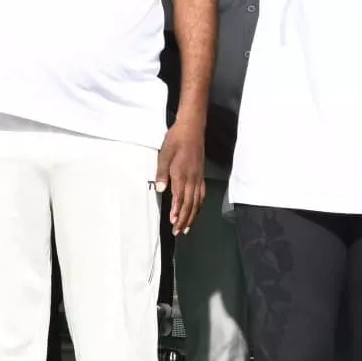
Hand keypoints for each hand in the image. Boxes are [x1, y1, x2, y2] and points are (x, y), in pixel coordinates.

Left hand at [157, 113, 205, 233]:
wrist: (192, 128)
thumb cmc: (176, 140)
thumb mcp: (164, 154)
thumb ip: (161, 173)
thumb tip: (160, 190)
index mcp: (182, 174)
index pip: (180, 198)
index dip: (177, 212)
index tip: (173, 222)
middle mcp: (192, 179)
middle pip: (189, 204)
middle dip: (184, 219)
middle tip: (178, 231)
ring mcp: (198, 177)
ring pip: (197, 201)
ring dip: (192, 216)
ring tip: (187, 227)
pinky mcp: (201, 174)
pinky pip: (202, 194)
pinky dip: (199, 205)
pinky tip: (196, 210)